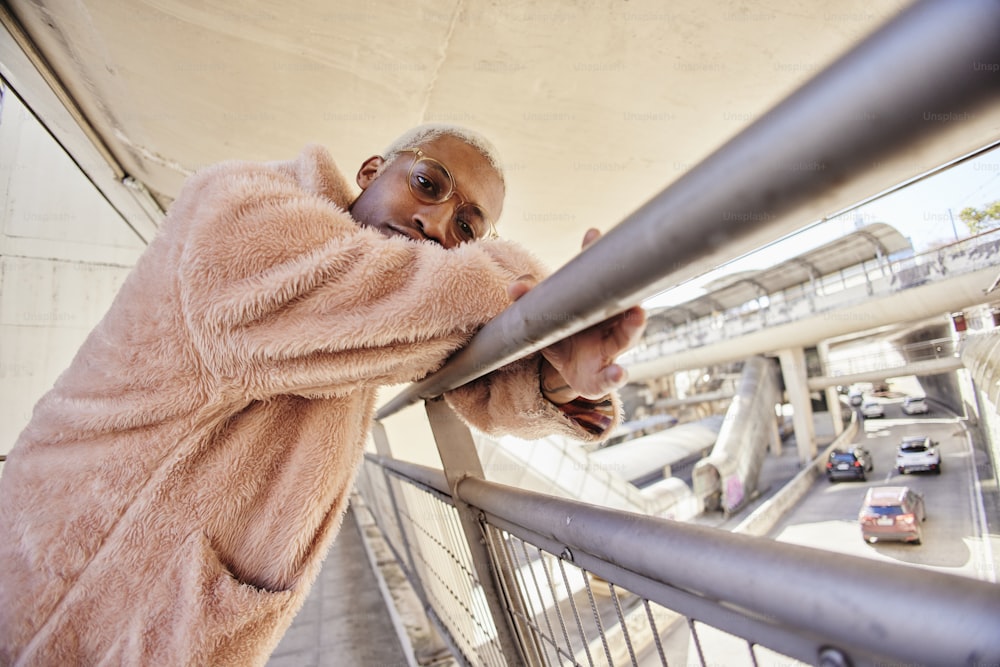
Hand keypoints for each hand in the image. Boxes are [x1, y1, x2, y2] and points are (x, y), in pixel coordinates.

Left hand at [507, 228, 646, 401]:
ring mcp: (610, 349)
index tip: (592, 235)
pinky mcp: (604, 377)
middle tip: (629, 272)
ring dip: (632, 327)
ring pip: (625, 337)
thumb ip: (532, 300)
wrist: (571, 372)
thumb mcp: (546, 317)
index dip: (597, 256)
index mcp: (597, 305)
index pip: (601, 278)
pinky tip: (618, 373)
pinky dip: (616, 376)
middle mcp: (610, 323)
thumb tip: (513, 286)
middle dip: (626, 287)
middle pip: (624, 305)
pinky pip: (612, 377)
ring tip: (638, 315)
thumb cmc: (564, 335)